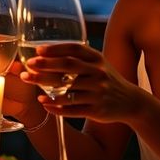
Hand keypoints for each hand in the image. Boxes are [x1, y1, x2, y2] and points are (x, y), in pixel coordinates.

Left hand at [21, 42, 142, 123]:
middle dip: (46, 65)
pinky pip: (72, 109)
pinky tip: (44, 104)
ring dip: (46, 87)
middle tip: (29, 65)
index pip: (75, 49)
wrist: (130, 101)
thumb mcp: (98, 64)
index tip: (38, 50)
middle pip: (69, 67)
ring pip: (68, 90)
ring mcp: (98, 92)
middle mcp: (98, 73)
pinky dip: (56, 107)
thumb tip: (45, 54)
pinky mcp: (96, 110)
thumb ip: (78, 58)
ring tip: (30, 82)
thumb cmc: (106, 80)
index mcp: (97, 59)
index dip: (56, 49)